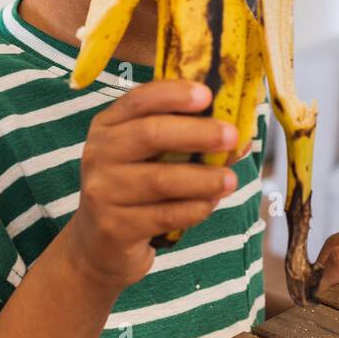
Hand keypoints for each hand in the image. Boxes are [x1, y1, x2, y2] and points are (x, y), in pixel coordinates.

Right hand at [60, 79, 239, 292]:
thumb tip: (239, 136)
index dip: (174, 94)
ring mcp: (102, 191)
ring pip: (160, 180)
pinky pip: (164, 215)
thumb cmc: (136, 188)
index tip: (207, 94)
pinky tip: (210, 204)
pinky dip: (193, 209)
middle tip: (231, 136)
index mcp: (108, 125)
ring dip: (202, 178)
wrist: (99, 244)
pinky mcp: (114, 227)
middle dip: (197, 133)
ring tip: (231, 180)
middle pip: (150, 134)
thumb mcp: (150, 157)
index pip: (139, 100)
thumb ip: (186, 140)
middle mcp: (99, 153)